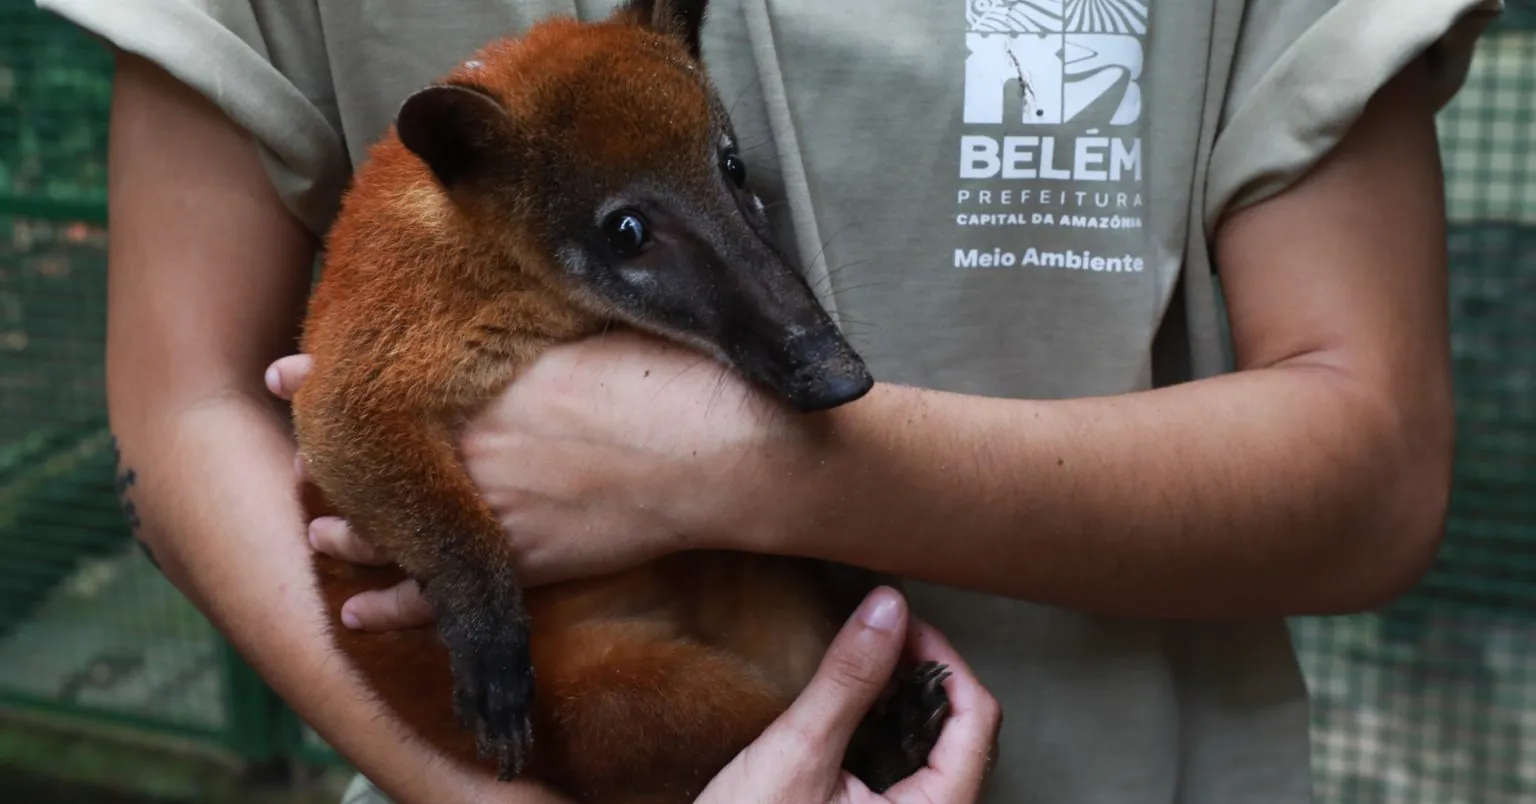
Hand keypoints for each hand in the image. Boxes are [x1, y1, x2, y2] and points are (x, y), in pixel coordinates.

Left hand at [265, 332, 797, 630]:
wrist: (720, 449)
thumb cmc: (672, 376)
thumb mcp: (597, 321)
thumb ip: (545, 316)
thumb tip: (532, 275)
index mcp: (490, 383)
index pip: (385, 384)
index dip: (329, 379)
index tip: (288, 374)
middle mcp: (478, 449)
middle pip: (380, 459)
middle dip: (330, 456)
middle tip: (295, 450)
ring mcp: (498, 509)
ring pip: (397, 533)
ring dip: (351, 534)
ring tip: (319, 531)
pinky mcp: (529, 562)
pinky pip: (446, 594)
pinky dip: (398, 607)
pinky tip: (362, 613)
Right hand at [698, 586, 998, 802]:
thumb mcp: (797, 753)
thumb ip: (847, 680)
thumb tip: (886, 609)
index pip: (977, 719)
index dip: (944, 660)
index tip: (900, 622)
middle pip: (965, 732)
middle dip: (926, 676)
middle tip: (880, 635)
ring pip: (939, 749)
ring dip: (907, 700)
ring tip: (867, 665)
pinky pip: (911, 770)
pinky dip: (891, 730)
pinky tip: (857, 710)